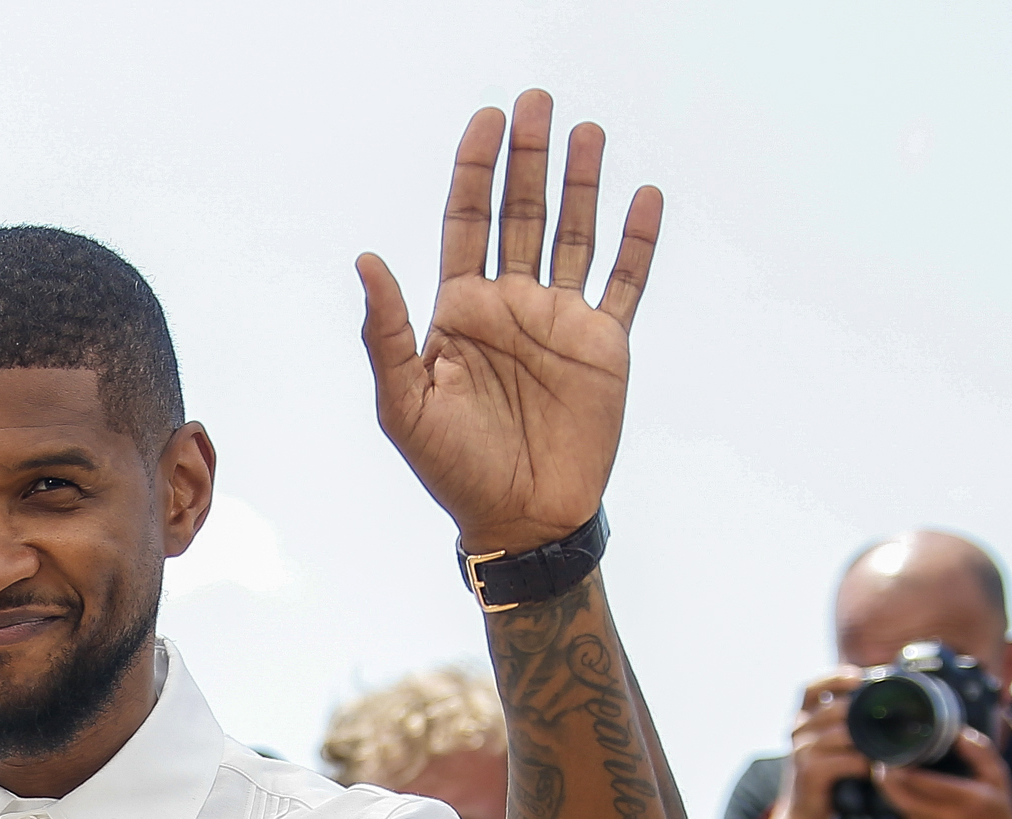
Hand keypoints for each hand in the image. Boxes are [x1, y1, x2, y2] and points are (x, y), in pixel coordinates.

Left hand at [359, 93, 659, 555]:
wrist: (520, 521)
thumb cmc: (452, 471)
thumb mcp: (404, 405)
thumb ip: (388, 332)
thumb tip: (367, 258)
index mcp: (459, 312)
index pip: (466, 223)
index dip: (474, 172)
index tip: (486, 122)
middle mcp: (510, 306)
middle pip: (520, 214)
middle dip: (528, 159)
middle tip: (537, 102)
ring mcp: (559, 322)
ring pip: (572, 234)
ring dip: (581, 184)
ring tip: (587, 131)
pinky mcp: (603, 345)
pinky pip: (624, 282)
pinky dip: (637, 242)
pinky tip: (644, 198)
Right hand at [775, 676, 871, 818]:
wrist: (803, 812)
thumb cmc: (824, 773)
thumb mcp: (827, 742)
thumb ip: (843, 722)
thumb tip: (879, 703)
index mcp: (802, 719)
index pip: (811, 688)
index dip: (834, 678)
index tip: (858, 676)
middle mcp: (797, 730)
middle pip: (832, 708)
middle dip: (860, 709)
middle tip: (886, 712)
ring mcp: (801, 751)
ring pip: (840, 734)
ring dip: (866, 739)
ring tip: (885, 743)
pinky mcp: (809, 772)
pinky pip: (844, 760)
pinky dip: (862, 763)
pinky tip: (872, 767)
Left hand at [876, 726, 1011, 818]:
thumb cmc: (1001, 812)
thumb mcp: (998, 778)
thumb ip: (980, 752)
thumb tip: (958, 732)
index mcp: (966, 799)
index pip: (924, 782)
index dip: (903, 768)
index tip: (894, 753)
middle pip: (903, 798)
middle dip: (887, 780)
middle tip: (880, 764)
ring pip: (902, 809)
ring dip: (891, 793)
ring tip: (887, 774)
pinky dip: (902, 806)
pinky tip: (903, 793)